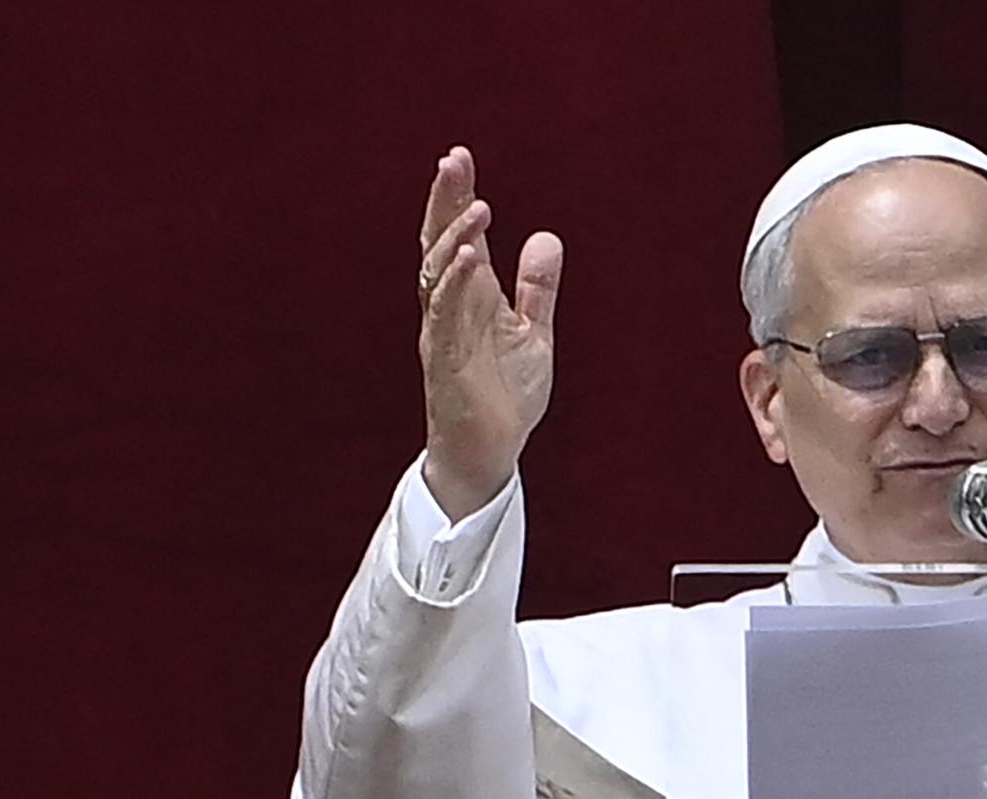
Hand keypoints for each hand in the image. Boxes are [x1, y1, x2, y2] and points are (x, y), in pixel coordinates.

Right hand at [414, 146, 562, 519]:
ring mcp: (444, 333)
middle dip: (445, 202)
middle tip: (453, 160)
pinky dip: (457, 285)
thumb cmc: (505, 396)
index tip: (459, 157)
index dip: (456, 198)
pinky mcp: (447, 362)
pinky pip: (447, 317)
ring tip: (478, 205)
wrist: (490, 452)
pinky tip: (471, 258)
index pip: (458, 237)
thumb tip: (546, 237)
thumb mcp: (533, 332)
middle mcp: (450, 308)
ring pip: (439, 275)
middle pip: (440, 244)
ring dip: (457, 239)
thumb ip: (538, 288)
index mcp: (469, 297)